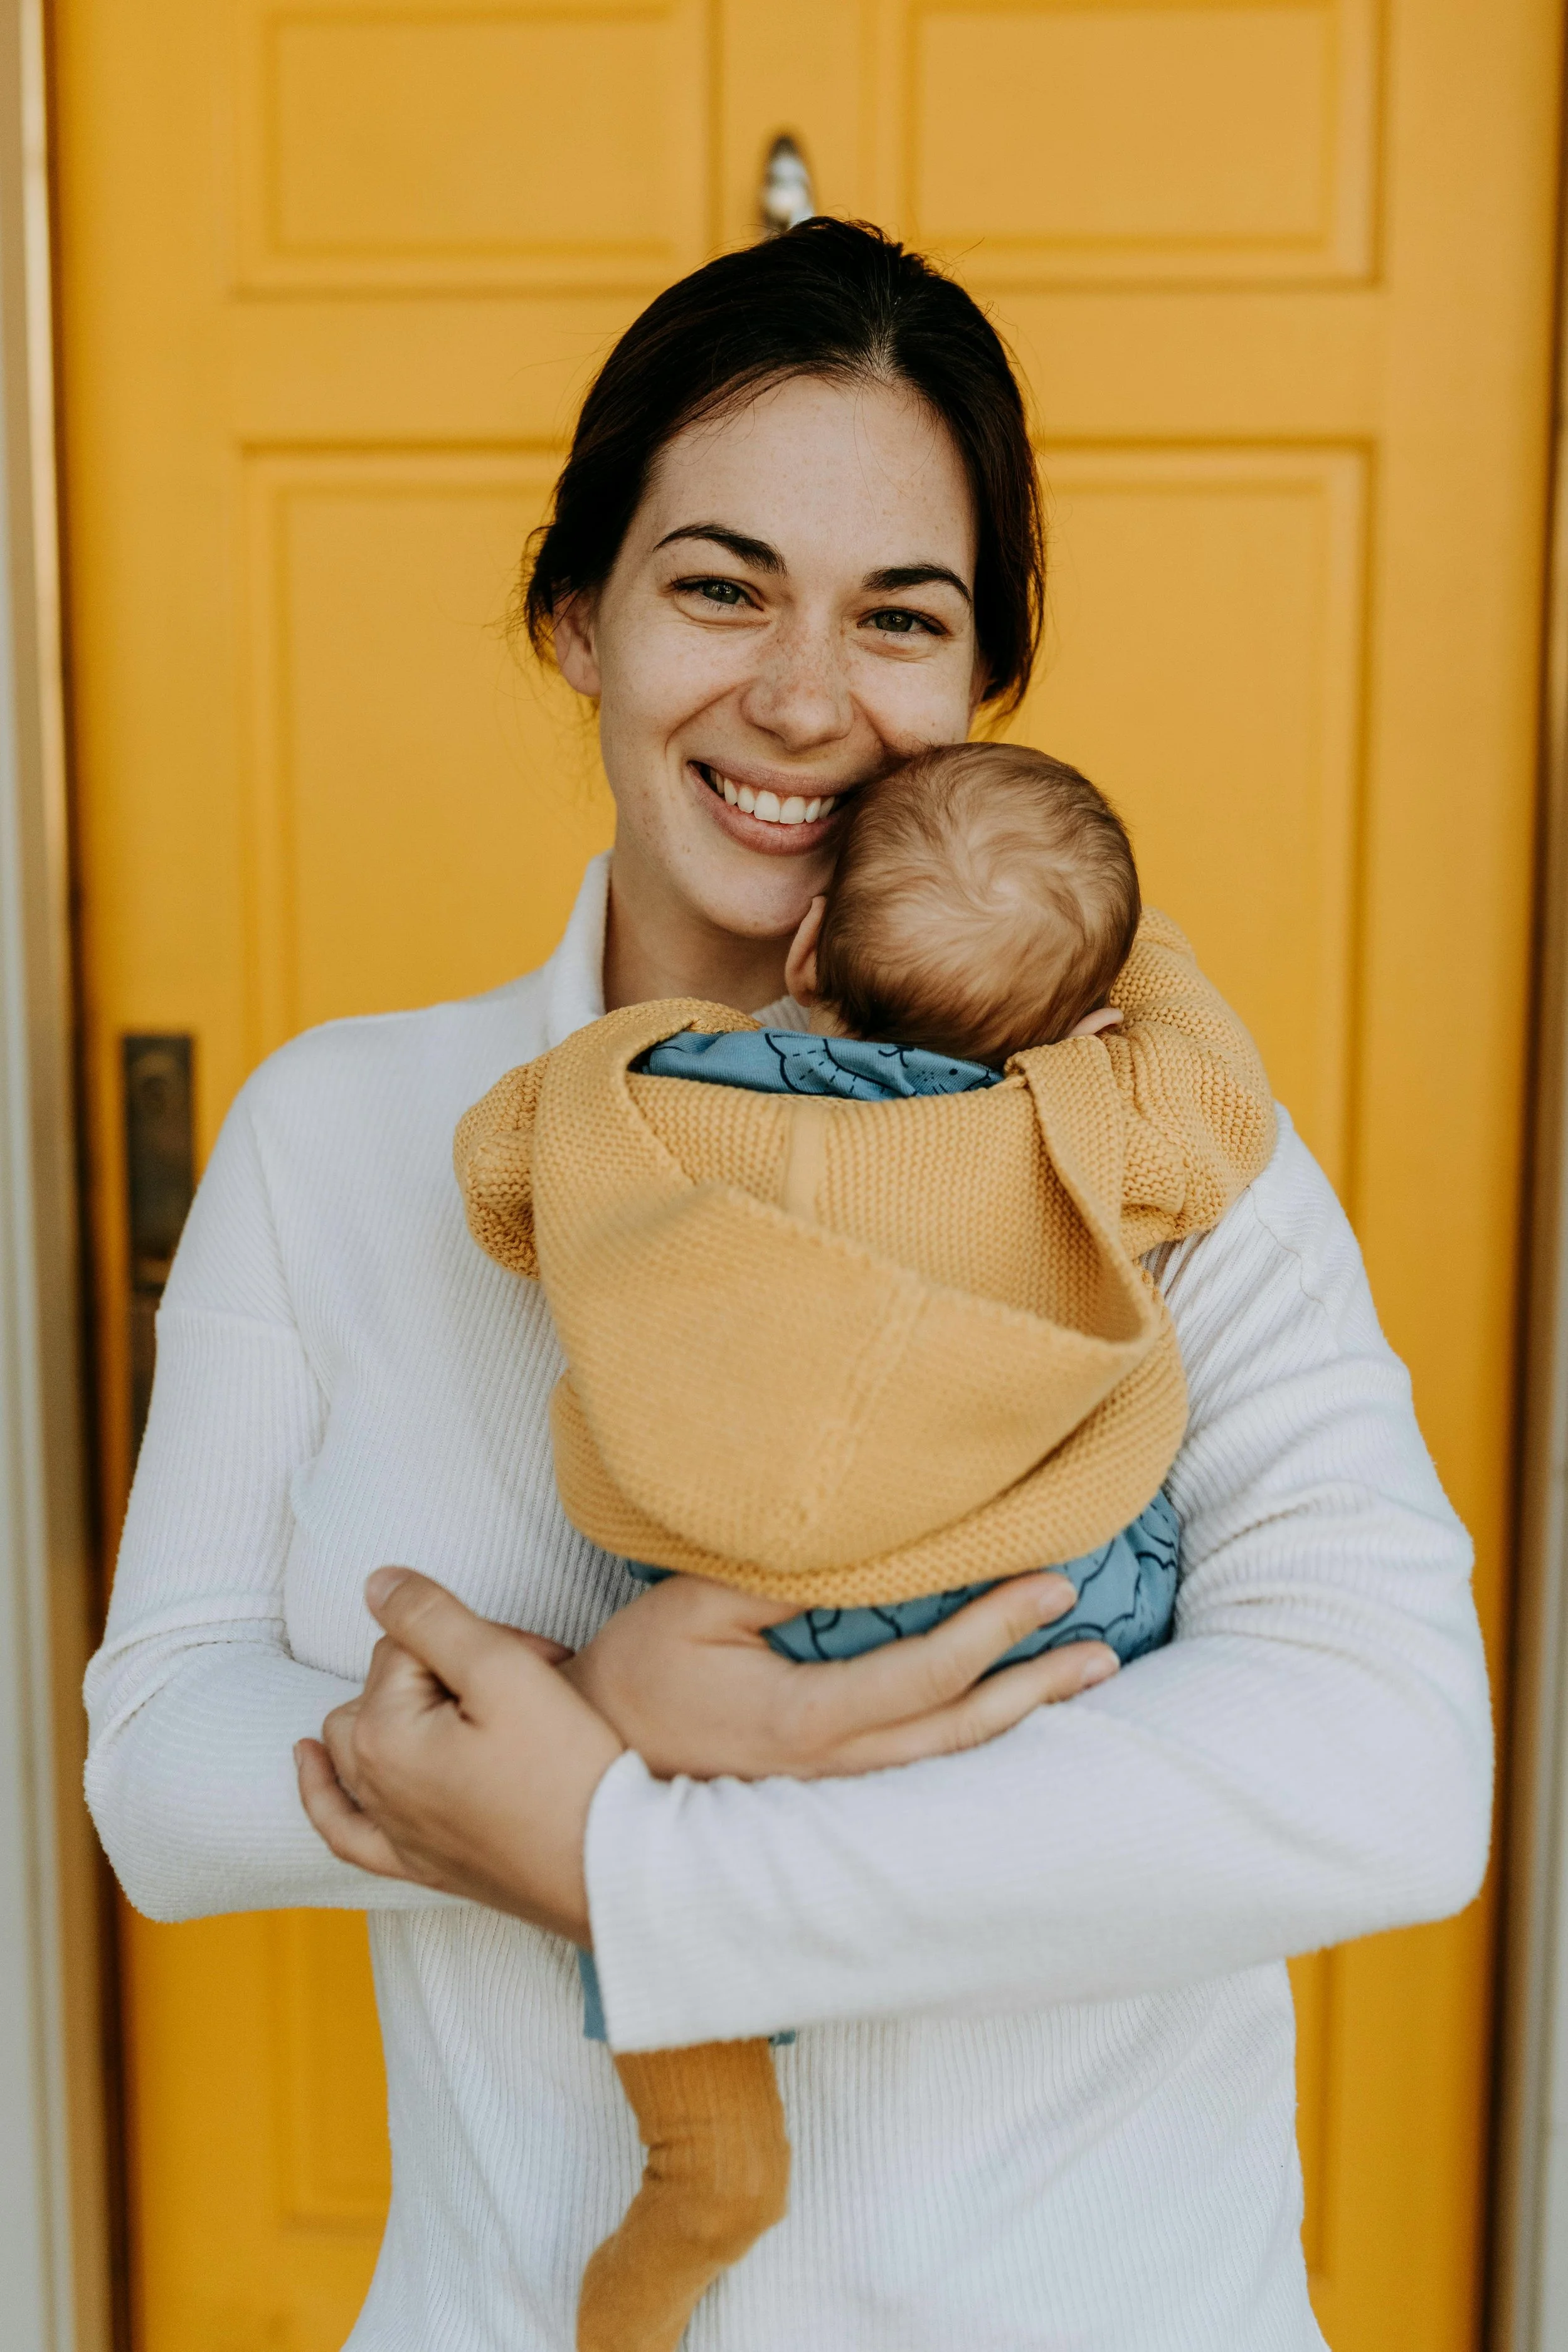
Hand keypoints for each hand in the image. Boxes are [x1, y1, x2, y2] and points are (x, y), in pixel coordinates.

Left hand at [295, 1567, 622, 1941]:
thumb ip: (431, 1616)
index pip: (412, 1642)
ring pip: (360, 1739)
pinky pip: (345, 1826)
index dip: (478, 1636)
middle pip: (385, 1685)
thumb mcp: (504, 1670)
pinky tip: (312, 1760)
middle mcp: (373, 1785)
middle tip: (522, 1683)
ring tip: (461, 1699)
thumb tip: (376, 1583)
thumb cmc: (566, 1768)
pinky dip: (323, 1790)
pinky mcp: (417, 1863)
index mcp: (385, 1734)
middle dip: (443, 1670)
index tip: (535, 1659)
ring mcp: (392, 1830)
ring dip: (397, 1709)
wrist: (611, 1866)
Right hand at [560, 1570, 1116, 1779]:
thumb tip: (864, 1540)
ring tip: (1080, 1680)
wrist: (581, 1778)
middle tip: (1102, 1648)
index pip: (926, 1676)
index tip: (1049, 1585)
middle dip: (1036, 1688)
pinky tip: (1006, 1717)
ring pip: (945, 1763)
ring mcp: (830, 1796)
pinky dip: (972, 1741)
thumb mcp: (693, 1607)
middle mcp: (831, 1772)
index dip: (994, 1631)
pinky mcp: (823, 1799)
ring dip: (1018, 1720)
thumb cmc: (634, 1677)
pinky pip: (917, 1771)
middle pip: (958, 1734)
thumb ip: (779, 1579)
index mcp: (803, 1721)